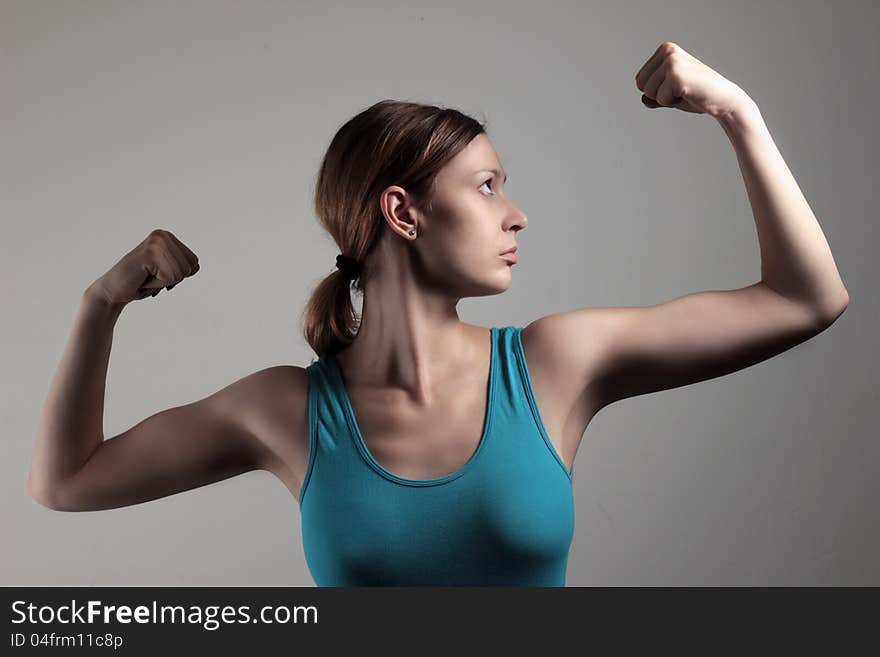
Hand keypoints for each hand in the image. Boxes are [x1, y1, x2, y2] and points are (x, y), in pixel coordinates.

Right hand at [86, 229, 199, 306]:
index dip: (179, 275)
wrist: (113, 290)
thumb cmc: (141, 282)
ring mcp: (156, 243)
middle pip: (190, 267)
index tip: (159, 273)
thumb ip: (184, 267)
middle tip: (151, 276)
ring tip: (146, 277)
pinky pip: (169, 278)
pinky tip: (142, 279)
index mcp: (167, 236)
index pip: (194, 261)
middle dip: (172, 279)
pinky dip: (157, 284)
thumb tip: (196, 265)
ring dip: (163, 282)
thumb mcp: (169, 273)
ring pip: (181, 273)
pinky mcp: (150, 254)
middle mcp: (162, 235)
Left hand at [635, 41, 751, 118]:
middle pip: (640, 85)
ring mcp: (672, 61)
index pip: (639, 80)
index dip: (656, 91)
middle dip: (658, 95)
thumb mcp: (671, 93)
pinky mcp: (676, 75)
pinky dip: (672, 103)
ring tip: (685, 91)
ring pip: (648, 92)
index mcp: (665, 50)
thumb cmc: (698, 95)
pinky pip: (660, 99)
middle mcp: (667, 51)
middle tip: (680, 90)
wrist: (722, 99)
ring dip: (666, 99)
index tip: (676, 86)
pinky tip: (688, 94)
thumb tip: (643, 99)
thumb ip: (654, 94)